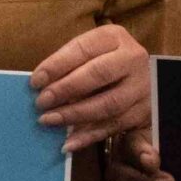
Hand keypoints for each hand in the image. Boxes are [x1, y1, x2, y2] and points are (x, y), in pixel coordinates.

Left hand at [30, 24, 150, 152]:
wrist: (145, 79)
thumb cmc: (105, 62)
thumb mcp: (91, 53)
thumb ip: (69, 65)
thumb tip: (39, 85)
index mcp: (115, 37)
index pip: (83, 48)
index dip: (57, 65)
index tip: (35, 81)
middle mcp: (133, 58)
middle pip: (98, 74)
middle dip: (65, 89)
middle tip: (41, 102)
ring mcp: (141, 86)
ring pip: (108, 103)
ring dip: (75, 114)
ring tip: (49, 120)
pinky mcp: (143, 112)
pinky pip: (113, 126)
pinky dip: (88, 136)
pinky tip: (68, 144)